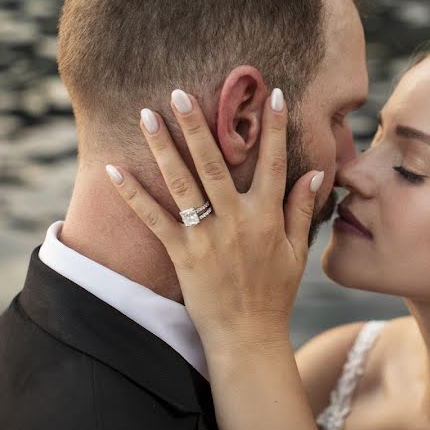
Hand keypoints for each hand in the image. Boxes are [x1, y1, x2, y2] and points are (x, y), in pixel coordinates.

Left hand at [105, 88, 323, 352]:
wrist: (248, 337)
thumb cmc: (275, 294)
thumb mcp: (297, 251)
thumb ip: (302, 209)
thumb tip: (315, 172)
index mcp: (266, 217)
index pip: (273, 163)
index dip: (273, 128)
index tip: (270, 94)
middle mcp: (236, 220)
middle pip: (214, 163)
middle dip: (198, 125)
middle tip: (180, 93)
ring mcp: (206, 236)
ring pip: (181, 182)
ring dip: (163, 146)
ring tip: (147, 114)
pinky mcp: (181, 254)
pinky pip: (153, 219)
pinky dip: (132, 194)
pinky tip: (114, 169)